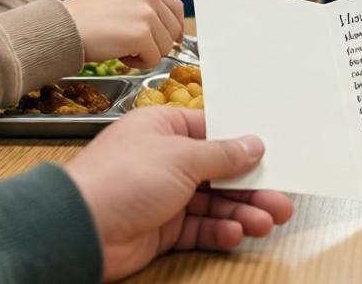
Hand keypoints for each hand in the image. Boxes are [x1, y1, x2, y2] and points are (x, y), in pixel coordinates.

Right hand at [64, 0, 182, 68]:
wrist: (62, 28)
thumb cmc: (85, 20)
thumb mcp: (119, 2)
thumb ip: (143, 9)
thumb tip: (169, 32)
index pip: (176, 7)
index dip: (174, 28)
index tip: (168, 40)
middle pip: (174, 30)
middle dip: (157, 44)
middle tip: (133, 47)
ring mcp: (146, 14)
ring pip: (165, 47)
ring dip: (146, 54)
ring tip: (122, 49)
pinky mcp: (141, 34)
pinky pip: (154, 59)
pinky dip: (139, 64)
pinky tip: (120, 56)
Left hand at [64, 107, 293, 281]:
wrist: (80, 229)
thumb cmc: (120, 179)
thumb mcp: (182, 157)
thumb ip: (222, 154)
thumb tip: (253, 145)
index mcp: (163, 128)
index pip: (213, 133)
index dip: (243, 146)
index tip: (273, 156)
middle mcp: (164, 159)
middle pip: (218, 172)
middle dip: (251, 187)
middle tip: (281, 199)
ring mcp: (162, 195)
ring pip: (213, 203)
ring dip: (241, 211)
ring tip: (268, 220)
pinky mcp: (160, 228)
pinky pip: (198, 227)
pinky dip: (219, 230)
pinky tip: (236, 233)